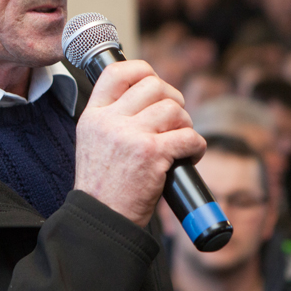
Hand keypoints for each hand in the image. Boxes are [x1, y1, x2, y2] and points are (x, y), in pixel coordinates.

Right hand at [74, 60, 205, 225]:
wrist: (102, 220)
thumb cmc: (104, 186)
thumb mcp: (94, 141)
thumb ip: (114, 117)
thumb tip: (151, 96)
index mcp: (93, 115)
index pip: (117, 71)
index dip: (142, 71)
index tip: (155, 85)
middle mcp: (109, 121)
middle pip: (153, 85)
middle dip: (173, 100)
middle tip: (175, 121)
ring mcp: (130, 135)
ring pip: (174, 109)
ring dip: (185, 124)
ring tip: (180, 142)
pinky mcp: (151, 154)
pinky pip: (188, 136)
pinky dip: (196, 146)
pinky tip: (189, 156)